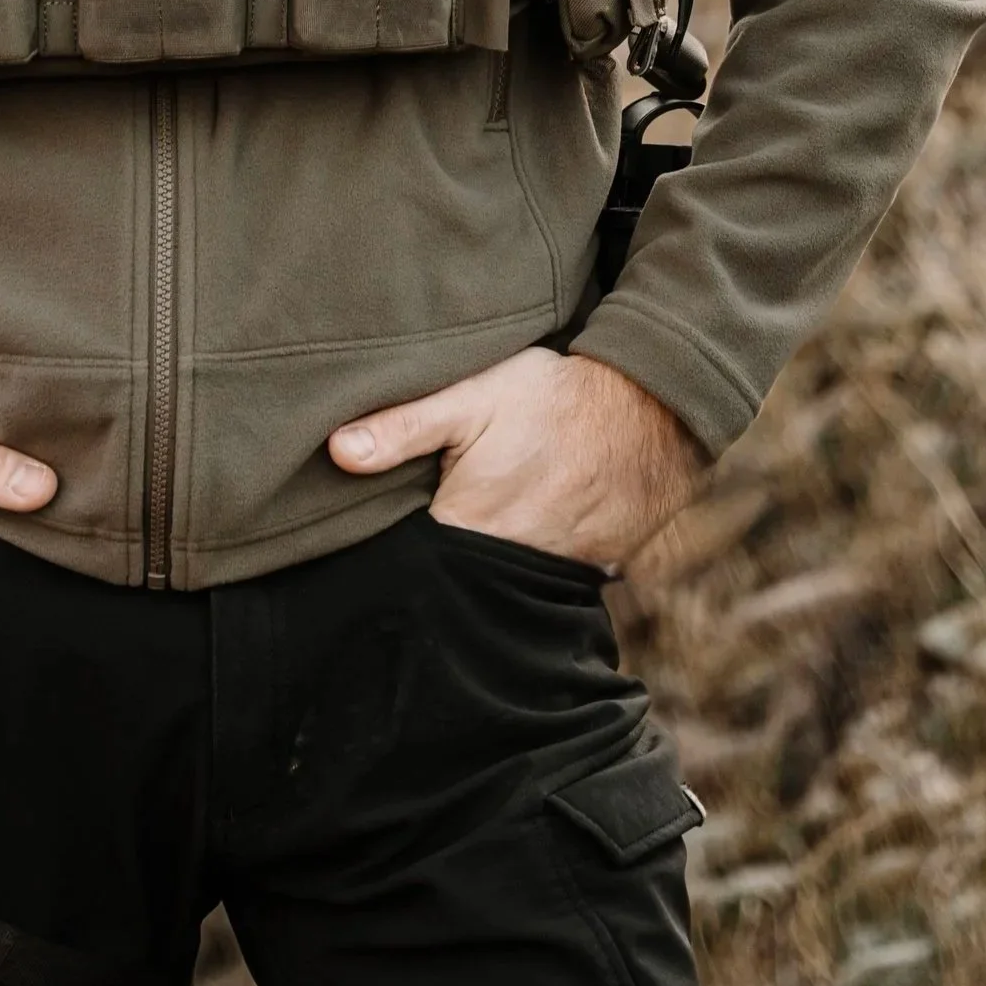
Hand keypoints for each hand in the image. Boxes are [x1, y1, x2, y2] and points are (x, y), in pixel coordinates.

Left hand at [329, 348, 706, 573]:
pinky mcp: (587, 578)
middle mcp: (505, 572)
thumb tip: (336, 452)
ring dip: (483, 568)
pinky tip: (530, 530)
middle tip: (440, 519)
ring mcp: (551, 580)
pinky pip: (542, 586)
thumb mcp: (472, 396)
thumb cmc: (552, 399)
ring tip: (488, 524)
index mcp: (465, 530)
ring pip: (495, 588)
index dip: (391, 546)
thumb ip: (402, 427)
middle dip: (435, 565)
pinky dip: (530, 568)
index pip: (406, 561)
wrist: (650, 413)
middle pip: (450, 581)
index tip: (378, 528)